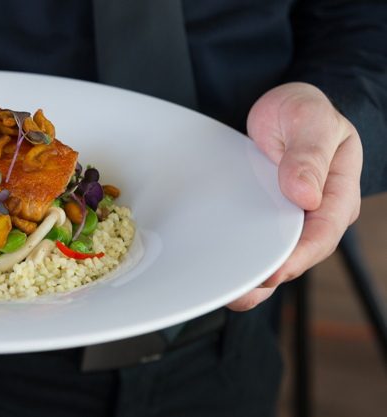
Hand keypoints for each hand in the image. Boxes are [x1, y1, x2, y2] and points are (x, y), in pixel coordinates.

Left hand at [228, 82, 362, 310]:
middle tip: (242, 293)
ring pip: (276, 253)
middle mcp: (317, 212)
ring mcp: (292, 217)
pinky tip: (223, 274)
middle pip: (299, 253)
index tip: (276, 272)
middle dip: (273, 276)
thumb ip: (310, 155)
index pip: (323, 232)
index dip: (300, 256)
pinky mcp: (267, 217)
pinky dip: (242, 258)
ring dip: (255, 277)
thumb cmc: (303, 112)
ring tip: (230, 296)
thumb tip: (307, 195)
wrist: (285, 106)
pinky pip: (257, 241)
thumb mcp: (311, 120)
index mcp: (338, 192)